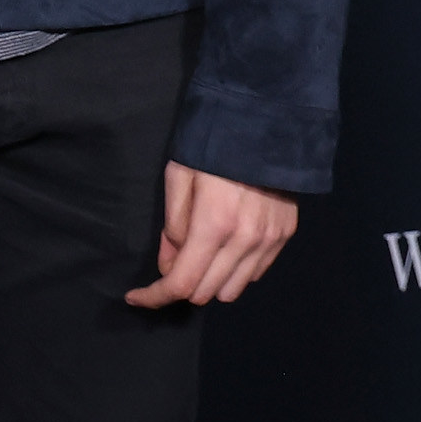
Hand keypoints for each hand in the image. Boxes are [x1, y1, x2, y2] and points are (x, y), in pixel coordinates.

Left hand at [127, 162, 297, 307]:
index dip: (155, 296)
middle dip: (181, 285)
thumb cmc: (211, 147)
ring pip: (233, 290)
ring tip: (200, 254)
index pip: (182, 282)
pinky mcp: (285, 236)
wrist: (264, 123)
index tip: (135, 297)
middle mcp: (245, 241)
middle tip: (171, 262)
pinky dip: (235, 271)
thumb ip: (172, 227)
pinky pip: (255, 273)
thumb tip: (168, 266)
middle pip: (206, 293)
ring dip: (210, 282)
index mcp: (213, 225)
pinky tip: (225, 247)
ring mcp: (269, 241)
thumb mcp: (178, 178)